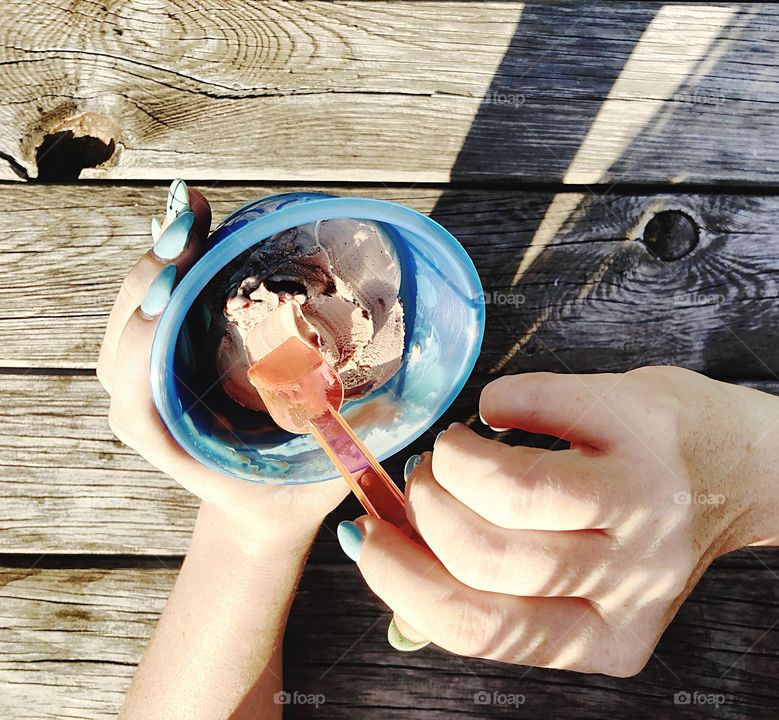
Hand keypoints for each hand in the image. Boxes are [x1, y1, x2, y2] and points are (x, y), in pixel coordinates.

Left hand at [97, 180, 347, 553]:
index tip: (174, 291)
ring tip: (190, 212)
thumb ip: (348, 447)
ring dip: (159, 259)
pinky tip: (193, 225)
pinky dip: (170, 263)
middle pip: (127, 333)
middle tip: (188, 226)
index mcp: (174, 439)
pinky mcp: (168, 358)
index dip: (146, 338)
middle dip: (154, 275)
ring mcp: (151, 378)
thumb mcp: (321, 477)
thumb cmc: (288, 496)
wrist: (257, 511)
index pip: (136, 388)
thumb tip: (391, 404)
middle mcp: (149, 405)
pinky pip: (154, 305)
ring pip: (134, 311)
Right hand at [342, 367, 778, 674]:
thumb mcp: (586, 583)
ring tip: (455, 448)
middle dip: (428, 511)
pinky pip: (535, 404)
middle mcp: (636, 577)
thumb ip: (503, 589)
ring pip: (512, 491)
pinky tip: (502, 409)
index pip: (482, 627)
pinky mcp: (644, 425)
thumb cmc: (644, 524)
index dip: (404, 582)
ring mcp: (646, 500)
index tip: (369, 540)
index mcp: (611, 636)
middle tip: (423, 481)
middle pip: (489, 557)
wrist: (743, 466)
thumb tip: (386, 556)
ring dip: (455, 462)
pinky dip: (498, 402)